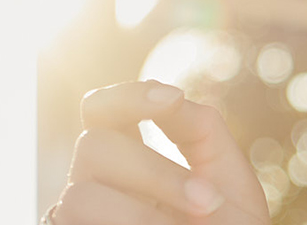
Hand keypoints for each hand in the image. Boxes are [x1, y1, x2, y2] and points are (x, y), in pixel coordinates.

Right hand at [46, 81, 266, 224]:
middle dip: (156, 172)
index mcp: (131, 157)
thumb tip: (174, 99)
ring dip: (140, 213)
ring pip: (80, 195)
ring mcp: (79, 218)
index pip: (102, 109)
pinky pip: (76, 224)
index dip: (126, 94)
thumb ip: (203, 134)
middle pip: (92, 146)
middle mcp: (96, 183)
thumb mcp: (230, 184)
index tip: (172, 96)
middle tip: (208, 204)